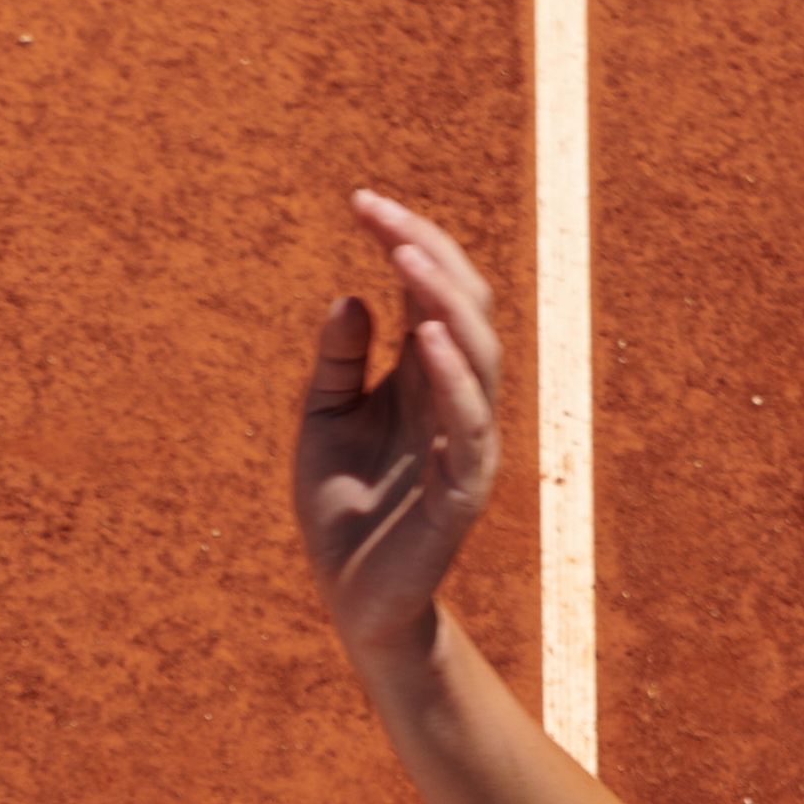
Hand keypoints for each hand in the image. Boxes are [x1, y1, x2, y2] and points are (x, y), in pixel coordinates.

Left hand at [287, 188, 505, 658]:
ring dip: (444, 301)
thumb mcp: (324, 418)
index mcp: (425, 378)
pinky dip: (453, 379)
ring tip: (403, 258)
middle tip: (377, 214)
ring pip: (479, 355)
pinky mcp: (462, 492)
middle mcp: (455, 400)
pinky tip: (422, 337)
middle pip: (465, 306)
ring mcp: (466, 443)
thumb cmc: (341, 509)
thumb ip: (338, 361)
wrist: (349, 600)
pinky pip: (470, 427)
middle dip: (427, 252)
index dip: (406, 242)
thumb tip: (350, 293)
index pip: (433, 291)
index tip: (360, 202)